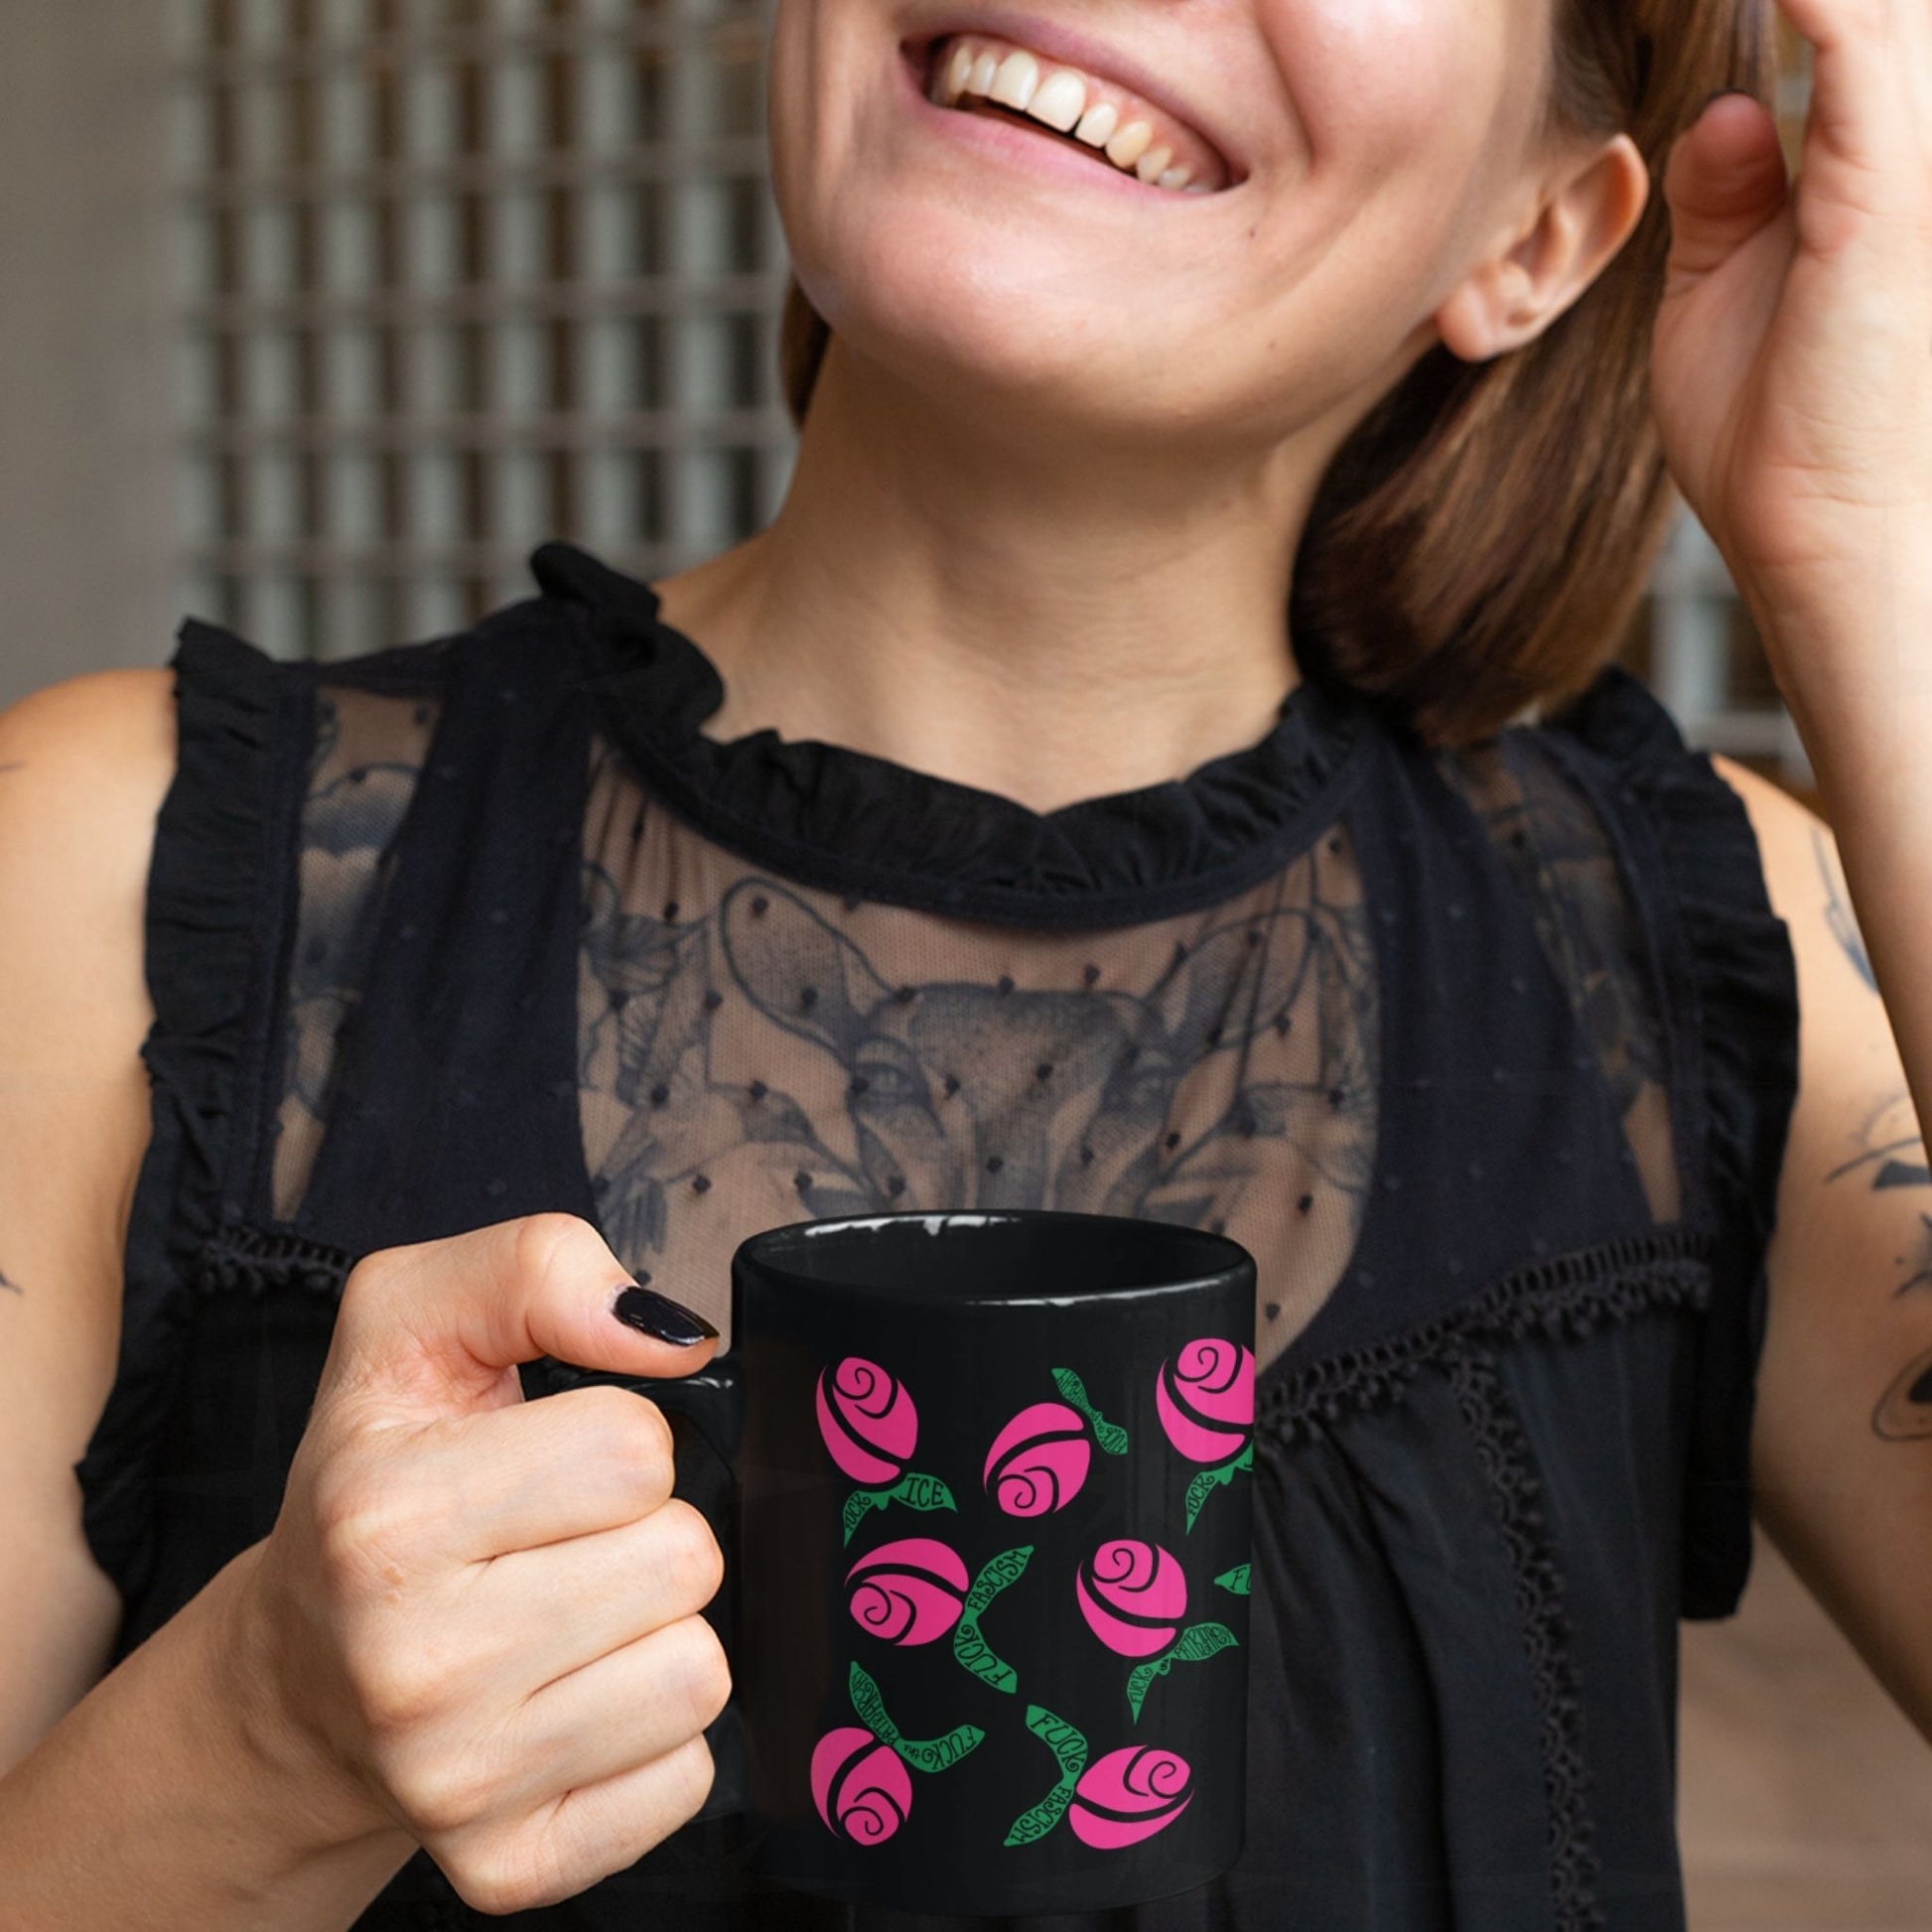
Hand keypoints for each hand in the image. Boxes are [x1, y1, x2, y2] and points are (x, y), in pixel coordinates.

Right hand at [232, 1214, 730, 1916]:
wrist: (300, 1676)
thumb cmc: (373, 1483)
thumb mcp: (412, 1322)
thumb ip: (539, 1268)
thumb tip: (675, 1339)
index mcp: (383, 1514)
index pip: (635, 1447)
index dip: (613, 1439)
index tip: (542, 1464)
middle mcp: (410, 1663)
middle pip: (684, 1559)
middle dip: (641, 1534)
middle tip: (554, 1546)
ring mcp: (458, 1783)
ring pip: (699, 1671)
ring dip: (653, 1633)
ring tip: (564, 1623)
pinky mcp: (510, 1869)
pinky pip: (688, 1776)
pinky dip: (650, 1737)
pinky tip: (568, 1705)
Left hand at [1649, 0, 1931, 682]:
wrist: (1815, 531)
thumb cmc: (1772, 433)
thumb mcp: (1719, 290)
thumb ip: (1724, 197)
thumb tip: (1726, 107)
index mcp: (1865, 166)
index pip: (1853, 22)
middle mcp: (1903, 151)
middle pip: (1880, 8)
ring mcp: (1906, 169)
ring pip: (1880, 13)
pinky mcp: (1886, 202)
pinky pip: (1856, 59)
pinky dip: (1819, 7)